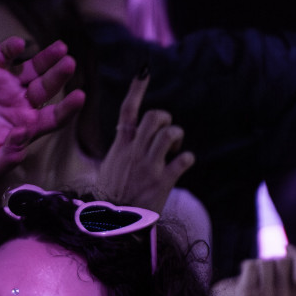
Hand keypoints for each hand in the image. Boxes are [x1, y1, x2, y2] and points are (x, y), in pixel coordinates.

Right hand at [0, 39, 83, 182]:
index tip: (79, 96)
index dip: (67, 107)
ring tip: (60, 49)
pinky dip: (11, 49)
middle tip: (69, 64)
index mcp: (26, 126)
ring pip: (31, 68)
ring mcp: (4, 84)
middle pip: (46, 87)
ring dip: (46, 58)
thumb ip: (8, 157)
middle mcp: (20, 103)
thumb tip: (24, 137)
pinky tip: (19, 45)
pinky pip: (2, 55)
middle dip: (58, 75)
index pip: (54, 116)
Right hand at [96, 75, 194, 210]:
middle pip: (155, 116)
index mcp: (120, 146)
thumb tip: (126, 141)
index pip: (128, 110)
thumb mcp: (108, 169)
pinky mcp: (163, 181)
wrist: (111, 224)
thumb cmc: (109, 200)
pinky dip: (187, 158)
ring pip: (170, 133)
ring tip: (174, 149)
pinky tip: (183, 164)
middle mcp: (135, 151)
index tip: (144, 71)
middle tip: (167, 134)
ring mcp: (149, 166)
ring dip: (177, 137)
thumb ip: (120, 152)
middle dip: (165, 120)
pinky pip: (183, 159)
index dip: (137, 88)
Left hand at [212, 243, 295, 295]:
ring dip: (259, 263)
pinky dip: (246, 265)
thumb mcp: (282, 281)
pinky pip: (251, 264)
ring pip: (267, 262)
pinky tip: (243, 276)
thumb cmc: (260, 287)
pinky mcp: (247, 295)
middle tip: (264, 271)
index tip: (286, 248)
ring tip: (254, 275)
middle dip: (274, 259)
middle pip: (285, 261)